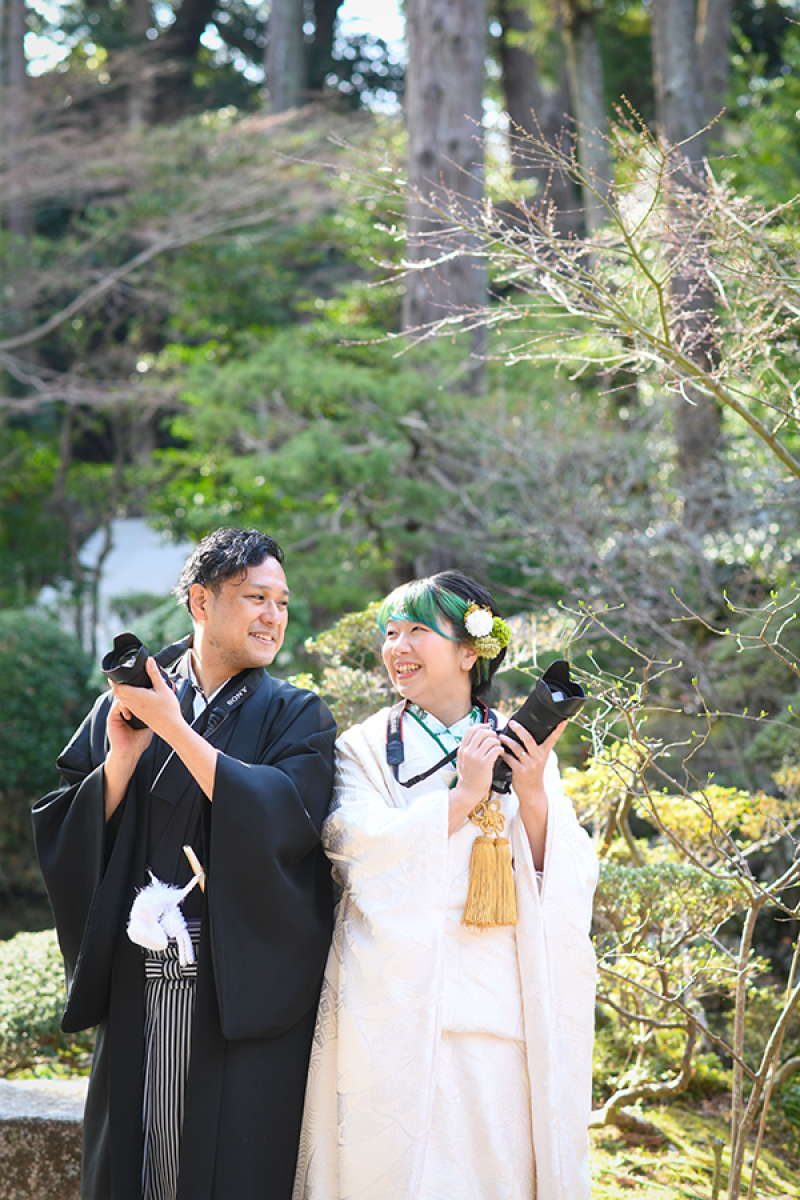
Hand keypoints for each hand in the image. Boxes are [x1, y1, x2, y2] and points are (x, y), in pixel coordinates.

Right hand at [104, 694, 153, 821]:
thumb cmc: (139, 741)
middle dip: (135, 691)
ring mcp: (118, 713)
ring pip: (122, 697)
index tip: (148, 690)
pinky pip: (116, 706)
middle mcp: (125, 710)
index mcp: (133, 711)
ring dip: (129, 698)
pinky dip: (122, 707)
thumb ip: (153, 715)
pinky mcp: (112, 717)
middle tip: (142, 692)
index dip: (140, 692)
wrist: (130, 753)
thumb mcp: (149, 725)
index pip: (135, 696)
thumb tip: (164, 705)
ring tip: (137, 704)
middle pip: (128, 694)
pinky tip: (129, 715)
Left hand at [110, 657, 181, 744]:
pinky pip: (128, 704)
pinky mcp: (139, 714)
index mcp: (136, 695)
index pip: (117, 687)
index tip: (114, 673)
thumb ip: (154, 673)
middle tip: (119, 676)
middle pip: (118, 693)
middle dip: (116, 684)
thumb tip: (149, 660)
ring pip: (122, 699)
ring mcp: (135, 710)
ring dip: (122, 692)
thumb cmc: (168, 710)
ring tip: (127, 684)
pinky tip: (136, 695)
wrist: (171, 728)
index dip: (113, 679)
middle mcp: (132, 704)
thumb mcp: (162, 688)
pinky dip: (127, 698)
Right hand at [448, 724, 503, 833]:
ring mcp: (476, 757)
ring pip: (490, 739)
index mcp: (462, 749)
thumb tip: (477, 738)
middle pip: (481, 732)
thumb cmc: (468, 778)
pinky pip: (496, 749)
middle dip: (491, 733)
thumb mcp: (462, 761)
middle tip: (495, 739)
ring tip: (498, 747)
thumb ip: (468, 750)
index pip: (470, 730)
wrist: (468, 792)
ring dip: (497, 742)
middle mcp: (468, 751)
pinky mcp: (485, 763)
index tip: (488, 727)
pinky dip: (500, 749)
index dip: (481, 726)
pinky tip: (500, 754)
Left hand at [499, 719, 565, 808]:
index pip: (552, 739)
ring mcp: (529, 765)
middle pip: (528, 738)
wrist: (532, 793)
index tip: (563, 720)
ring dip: (507, 741)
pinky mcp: (520, 771)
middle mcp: (538, 758)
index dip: (558, 730)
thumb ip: (535, 750)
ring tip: (501, 737)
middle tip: (512, 723)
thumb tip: (525, 734)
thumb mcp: (539, 762)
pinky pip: (509, 759)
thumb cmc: (534, 775)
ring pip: (516, 748)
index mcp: (544, 754)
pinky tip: (500, 752)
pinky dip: (503, 754)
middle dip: (519, 729)